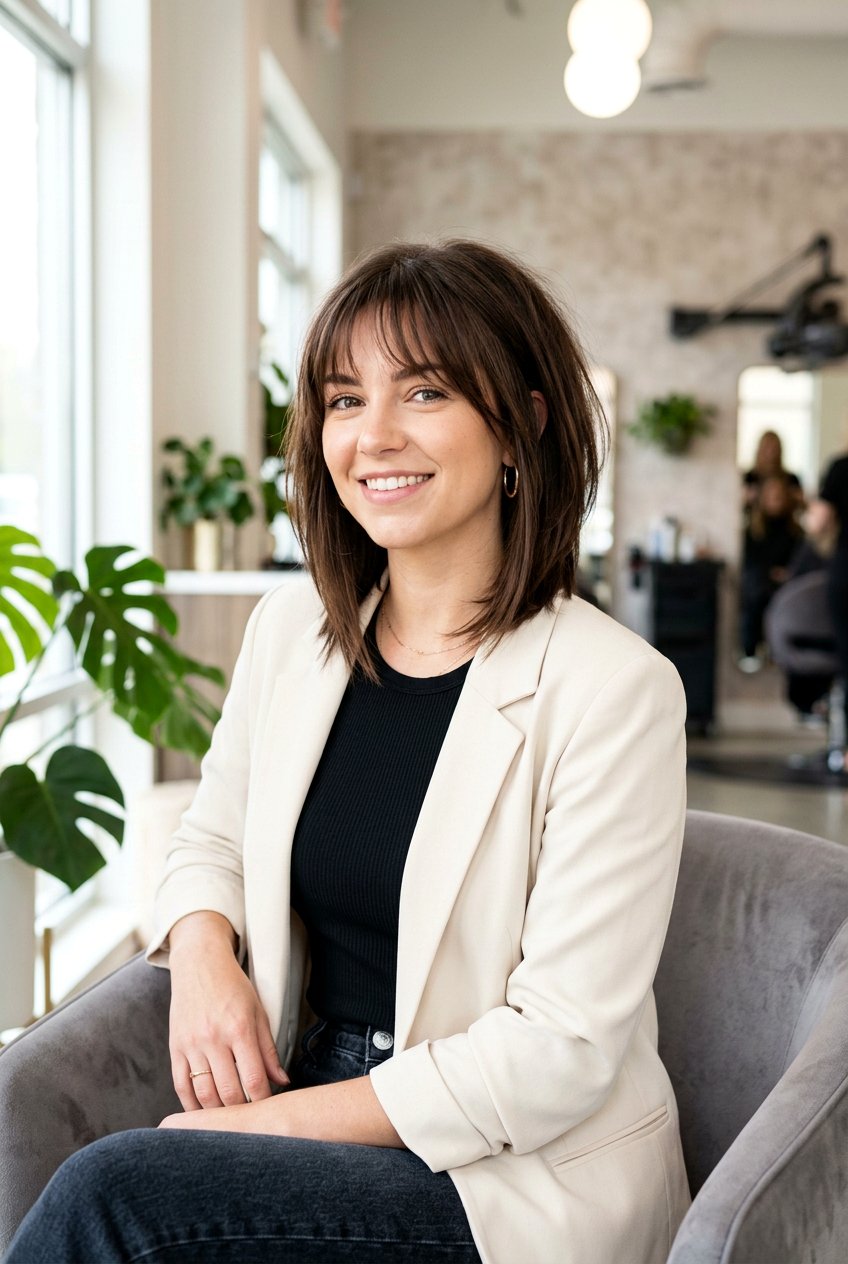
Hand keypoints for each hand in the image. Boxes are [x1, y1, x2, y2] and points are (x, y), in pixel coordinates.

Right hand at [167, 911, 288, 1111]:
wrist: (199, 964)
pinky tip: (202, 1114)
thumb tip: (282, 1081)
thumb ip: (269, 1049)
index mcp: (239, 1028)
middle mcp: (214, 1038)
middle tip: (250, 1120)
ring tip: (229, 1120)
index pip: (253, 1078)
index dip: (262, 1100)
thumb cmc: (233, 987)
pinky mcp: (175, 1047)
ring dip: (217, 1114)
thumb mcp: (258, 1012)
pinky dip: (191, 1105)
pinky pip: (180, 1085)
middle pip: (228, 1091)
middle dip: (242, 1111)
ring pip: (204, 1094)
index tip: (268, 1110)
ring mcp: (192, 1044)